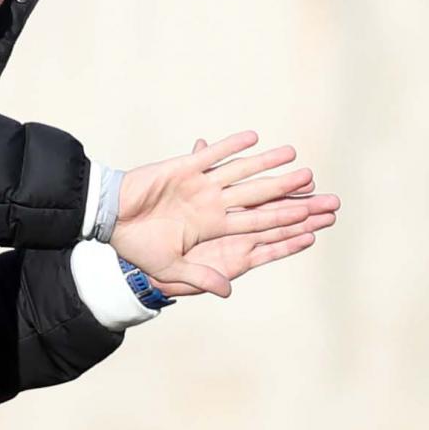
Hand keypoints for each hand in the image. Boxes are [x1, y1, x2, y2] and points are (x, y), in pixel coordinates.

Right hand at [113, 131, 335, 298]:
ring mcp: (201, 184)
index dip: (284, 221)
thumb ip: (200, 277)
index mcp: (213, 227)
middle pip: (259, 197)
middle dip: (290, 194)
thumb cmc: (137, 247)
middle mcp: (213, 204)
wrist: (110, 222)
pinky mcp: (184, 167)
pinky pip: (212, 155)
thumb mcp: (171, 268)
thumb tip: (227, 291)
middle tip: (319, 188)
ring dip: (267, 163)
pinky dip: (230, 146)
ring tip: (292, 154)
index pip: (257, 223)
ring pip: (241, 171)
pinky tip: (253, 138)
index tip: (312, 220)